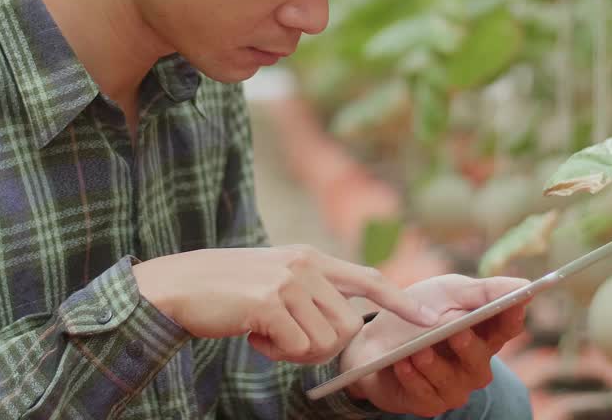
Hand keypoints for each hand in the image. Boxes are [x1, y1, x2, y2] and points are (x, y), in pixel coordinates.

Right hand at [132, 245, 437, 364]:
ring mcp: (288, 282)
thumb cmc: (228, 293)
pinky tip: (253, 336)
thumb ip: (310, 291)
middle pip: (347, 327)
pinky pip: (296, 348)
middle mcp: (306, 265)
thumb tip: (343, 325)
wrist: (181, 286)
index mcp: (311, 259)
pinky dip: (275, 353)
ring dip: (296, 352)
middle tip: (285, 340)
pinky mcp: (270, 302)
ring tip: (267, 334)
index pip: (367, 280)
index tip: (430, 319)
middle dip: (322, 346)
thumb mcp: (276, 279)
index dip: (400, 301)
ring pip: (324, 342)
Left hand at [338, 274, 529, 415]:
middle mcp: (473, 364)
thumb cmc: (417, 313)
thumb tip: (523, 285)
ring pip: (452, 381)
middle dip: (469, 347)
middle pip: (481, 361)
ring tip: (418, 350)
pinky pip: (425, 394)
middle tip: (457, 333)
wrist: (373, 340)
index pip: (508, 328)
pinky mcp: (429, 402)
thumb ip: (482, 291)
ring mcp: (453, 386)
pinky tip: (402, 363)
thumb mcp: (447, 292)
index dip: (513, 317)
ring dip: (434, 364)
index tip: (514, 303)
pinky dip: (413, 378)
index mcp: (483, 334)